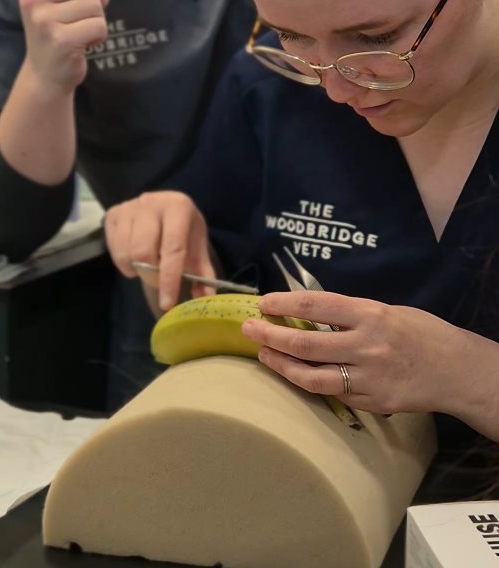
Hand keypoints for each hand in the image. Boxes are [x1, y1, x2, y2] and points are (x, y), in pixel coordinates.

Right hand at [16, 0, 108, 95]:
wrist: (45, 73)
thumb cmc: (55, 31)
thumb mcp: (57, 0)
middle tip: (93, 12)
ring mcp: (44, 20)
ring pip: (95, 5)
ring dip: (98, 19)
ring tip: (82, 31)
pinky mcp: (61, 40)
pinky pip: (100, 25)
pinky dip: (100, 36)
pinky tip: (86, 44)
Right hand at [104, 191, 216, 309]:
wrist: (165, 208)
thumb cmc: (183, 230)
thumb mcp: (197, 248)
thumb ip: (203, 274)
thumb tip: (205, 298)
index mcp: (178, 207)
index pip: (173, 248)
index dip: (169, 278)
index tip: (167, 303)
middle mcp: (151, 202)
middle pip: (144, 252)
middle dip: (151, 275)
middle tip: (158, 280)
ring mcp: (129, 207)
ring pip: (126, 252)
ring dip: (136, 269)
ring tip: (147, 266)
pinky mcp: (112, 214)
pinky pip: (113, 249)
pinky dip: (123, 262)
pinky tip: (134, 257)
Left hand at [241, 291, 471, 416]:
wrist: (456, 370)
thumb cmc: (422, 333)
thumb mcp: (387, 311)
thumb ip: (352, 314)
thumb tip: (311, 313)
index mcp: (370, 315)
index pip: (316, 304)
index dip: (284, 303)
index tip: (263, 302)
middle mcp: (366, 345)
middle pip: (306, 341)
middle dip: (271, 334)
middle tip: (249, 328)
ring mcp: (368, 378)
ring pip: (312, 376)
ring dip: (282, 364)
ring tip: (264, 354)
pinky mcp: (371, 403)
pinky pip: (333, 394)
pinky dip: (312, 383)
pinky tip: (298, 374)